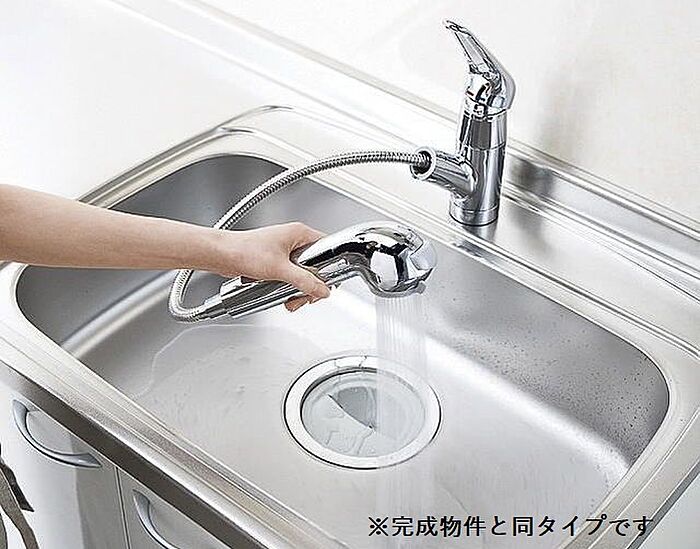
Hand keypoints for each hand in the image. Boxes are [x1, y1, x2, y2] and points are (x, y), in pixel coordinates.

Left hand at [212, 222, 330, 310]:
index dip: (330, 266)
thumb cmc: (244, 251)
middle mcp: (293, 240)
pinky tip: (282, 294)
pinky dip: (288, 287)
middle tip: (306, 296)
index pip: (327, 247)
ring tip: (292, 299)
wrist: (221, 255)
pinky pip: (290, 276)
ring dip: (299, 289)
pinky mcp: (275, 261)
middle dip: (311, 284)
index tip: (326, 282)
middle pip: (316, 265)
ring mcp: (284, 251)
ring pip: (302, 273)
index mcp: (299, 233)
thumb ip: (304, 281)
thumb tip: (322, 289)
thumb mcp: (280, 269)